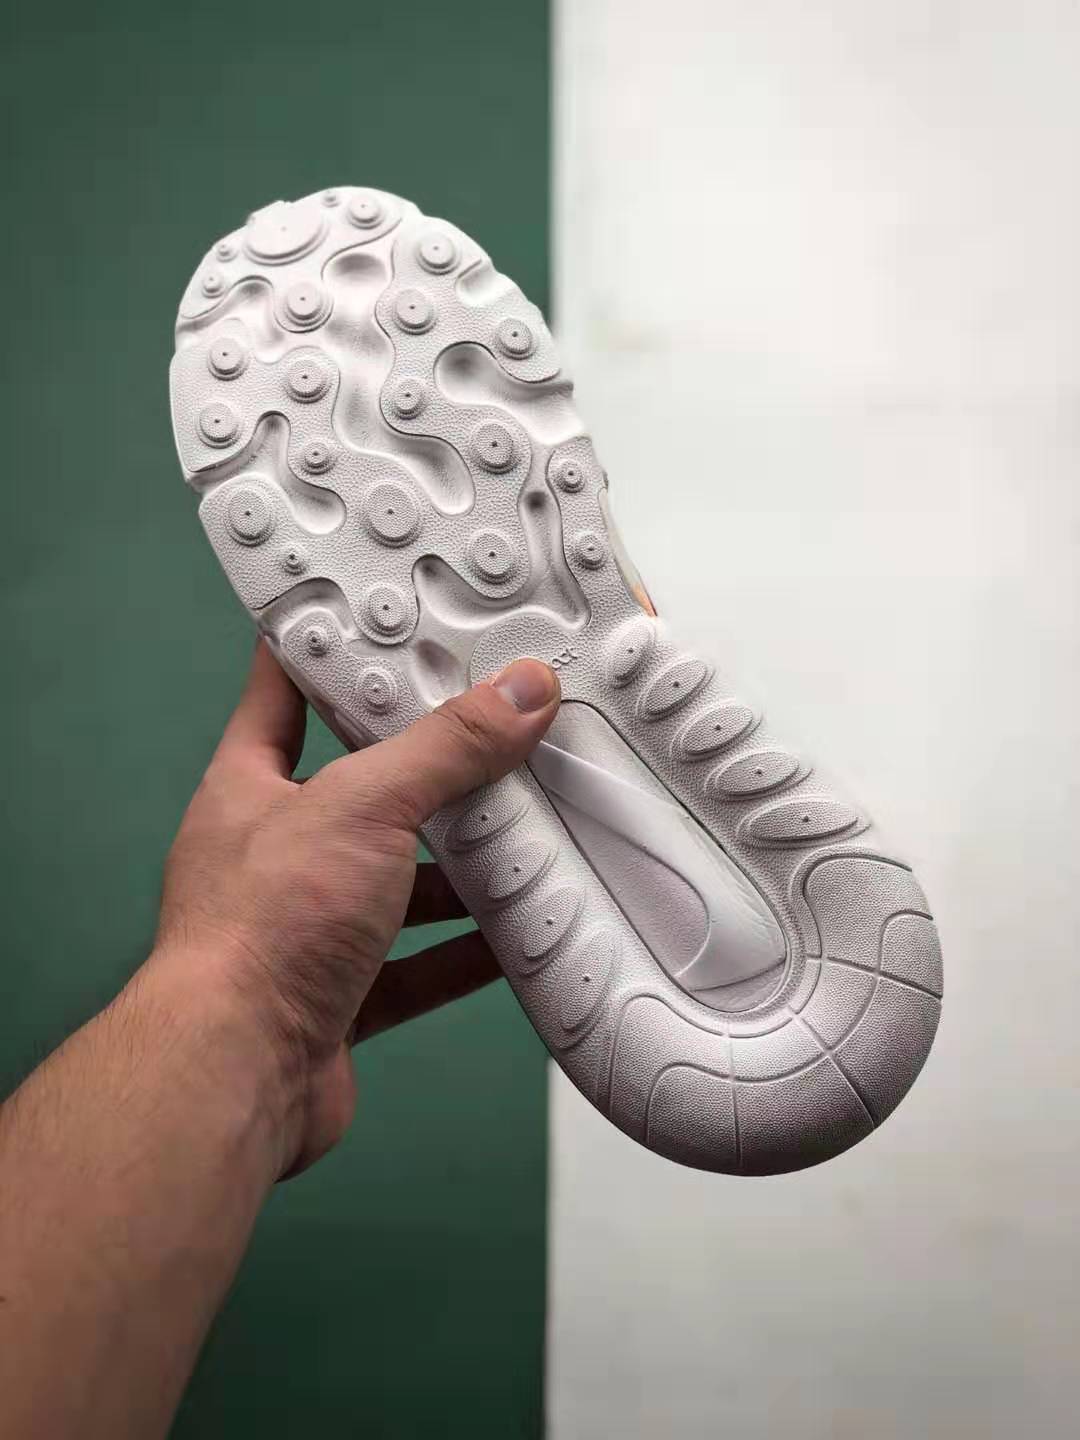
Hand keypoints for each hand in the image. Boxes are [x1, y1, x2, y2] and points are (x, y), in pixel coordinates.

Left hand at [153, 641, 559, 1176]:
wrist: (237, 1074)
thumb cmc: (268, 923)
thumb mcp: (363, 807)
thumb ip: (446, 750)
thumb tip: (525, 689)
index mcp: (250, 788)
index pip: (282, 691)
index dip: (327, 649)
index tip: (384, 618)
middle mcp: (274, 853)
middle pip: (360, 792)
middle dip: (428, 770)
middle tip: (498, 729)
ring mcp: (306, 928)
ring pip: (395, 883)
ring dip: (457, 867)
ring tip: (529, 831)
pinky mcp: (339, 996)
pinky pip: (416, 966)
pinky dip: (467, 953)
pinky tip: (519, 936)